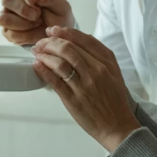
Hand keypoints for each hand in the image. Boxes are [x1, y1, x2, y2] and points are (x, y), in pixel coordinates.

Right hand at [0, 0, 74, 45]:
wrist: (56, 36)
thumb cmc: (58, 17)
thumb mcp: (62, 7)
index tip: (33, 0)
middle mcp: (14, 1)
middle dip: (22, 9)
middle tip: (37, 15)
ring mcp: (8, 16)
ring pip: (3, 18)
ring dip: (22, 24)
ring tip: (36, 24)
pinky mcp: (7, 31)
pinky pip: (10, 34)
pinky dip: (24, 36)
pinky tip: (33, 33)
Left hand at [32, 27, 139, 151]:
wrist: (118, 126)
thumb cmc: (115, 101)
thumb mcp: (114, 73)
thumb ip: (101, 55)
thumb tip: (84, 37)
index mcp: (106, 63)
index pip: (83, 40)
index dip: (65, 32)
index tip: (53, 30)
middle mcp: (96, 71)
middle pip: (69, 48)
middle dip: (51, 42)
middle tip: (41, 42)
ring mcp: (84, 86)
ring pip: (60, 62)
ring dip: (45, 54)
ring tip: (37, 52)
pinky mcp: (74, 100)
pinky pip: (55, 81)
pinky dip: (44, 70)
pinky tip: (37, 65)